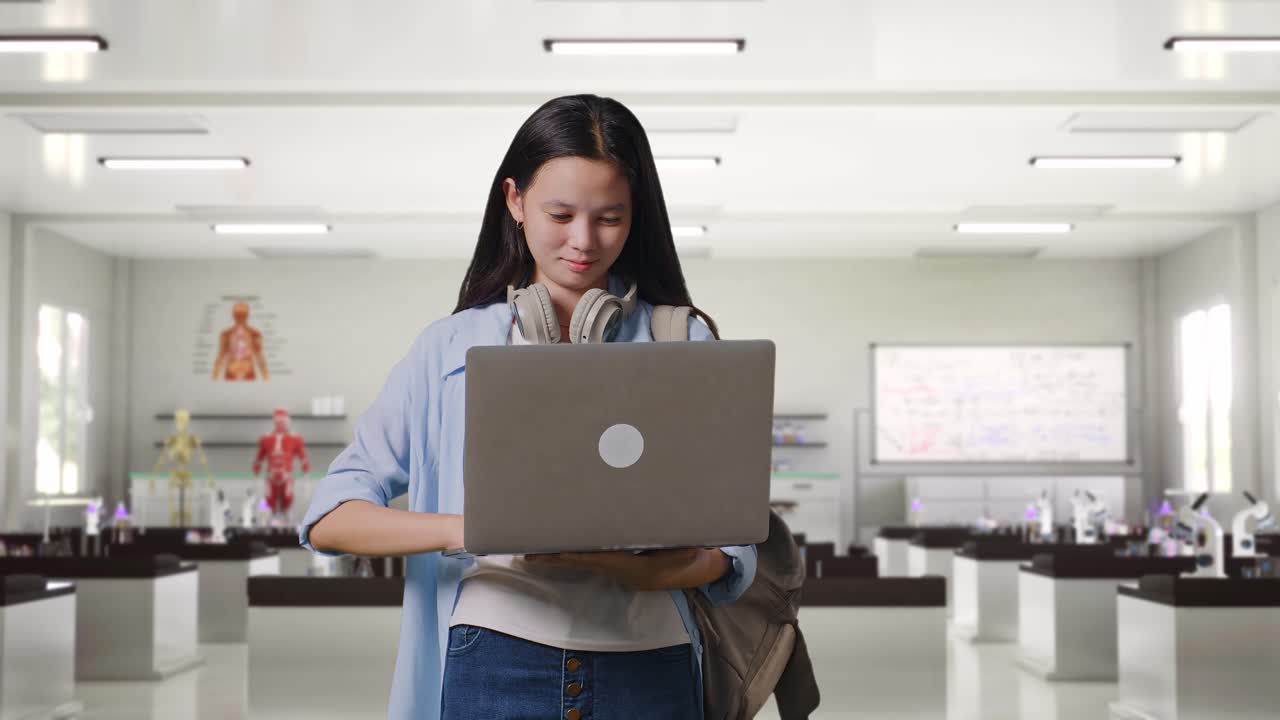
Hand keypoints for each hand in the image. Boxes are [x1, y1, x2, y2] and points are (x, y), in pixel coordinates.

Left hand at [524, 548, 727, 591]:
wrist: (682, 572)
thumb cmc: (680, 556)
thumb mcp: (682, 549)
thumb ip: (677, 541)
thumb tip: (677, 531)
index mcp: (626, 564)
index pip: (595, 559)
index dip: (575, 555)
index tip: (557, 553)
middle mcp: (612, 566)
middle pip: (577, 561)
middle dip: (553, 557)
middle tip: (528, 554)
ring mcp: (608, 565)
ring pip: (576, 559)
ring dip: (554, 555)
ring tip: (530, 552)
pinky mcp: (608, 560)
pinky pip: (581, 557)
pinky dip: (564, 553)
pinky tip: (550, 550)